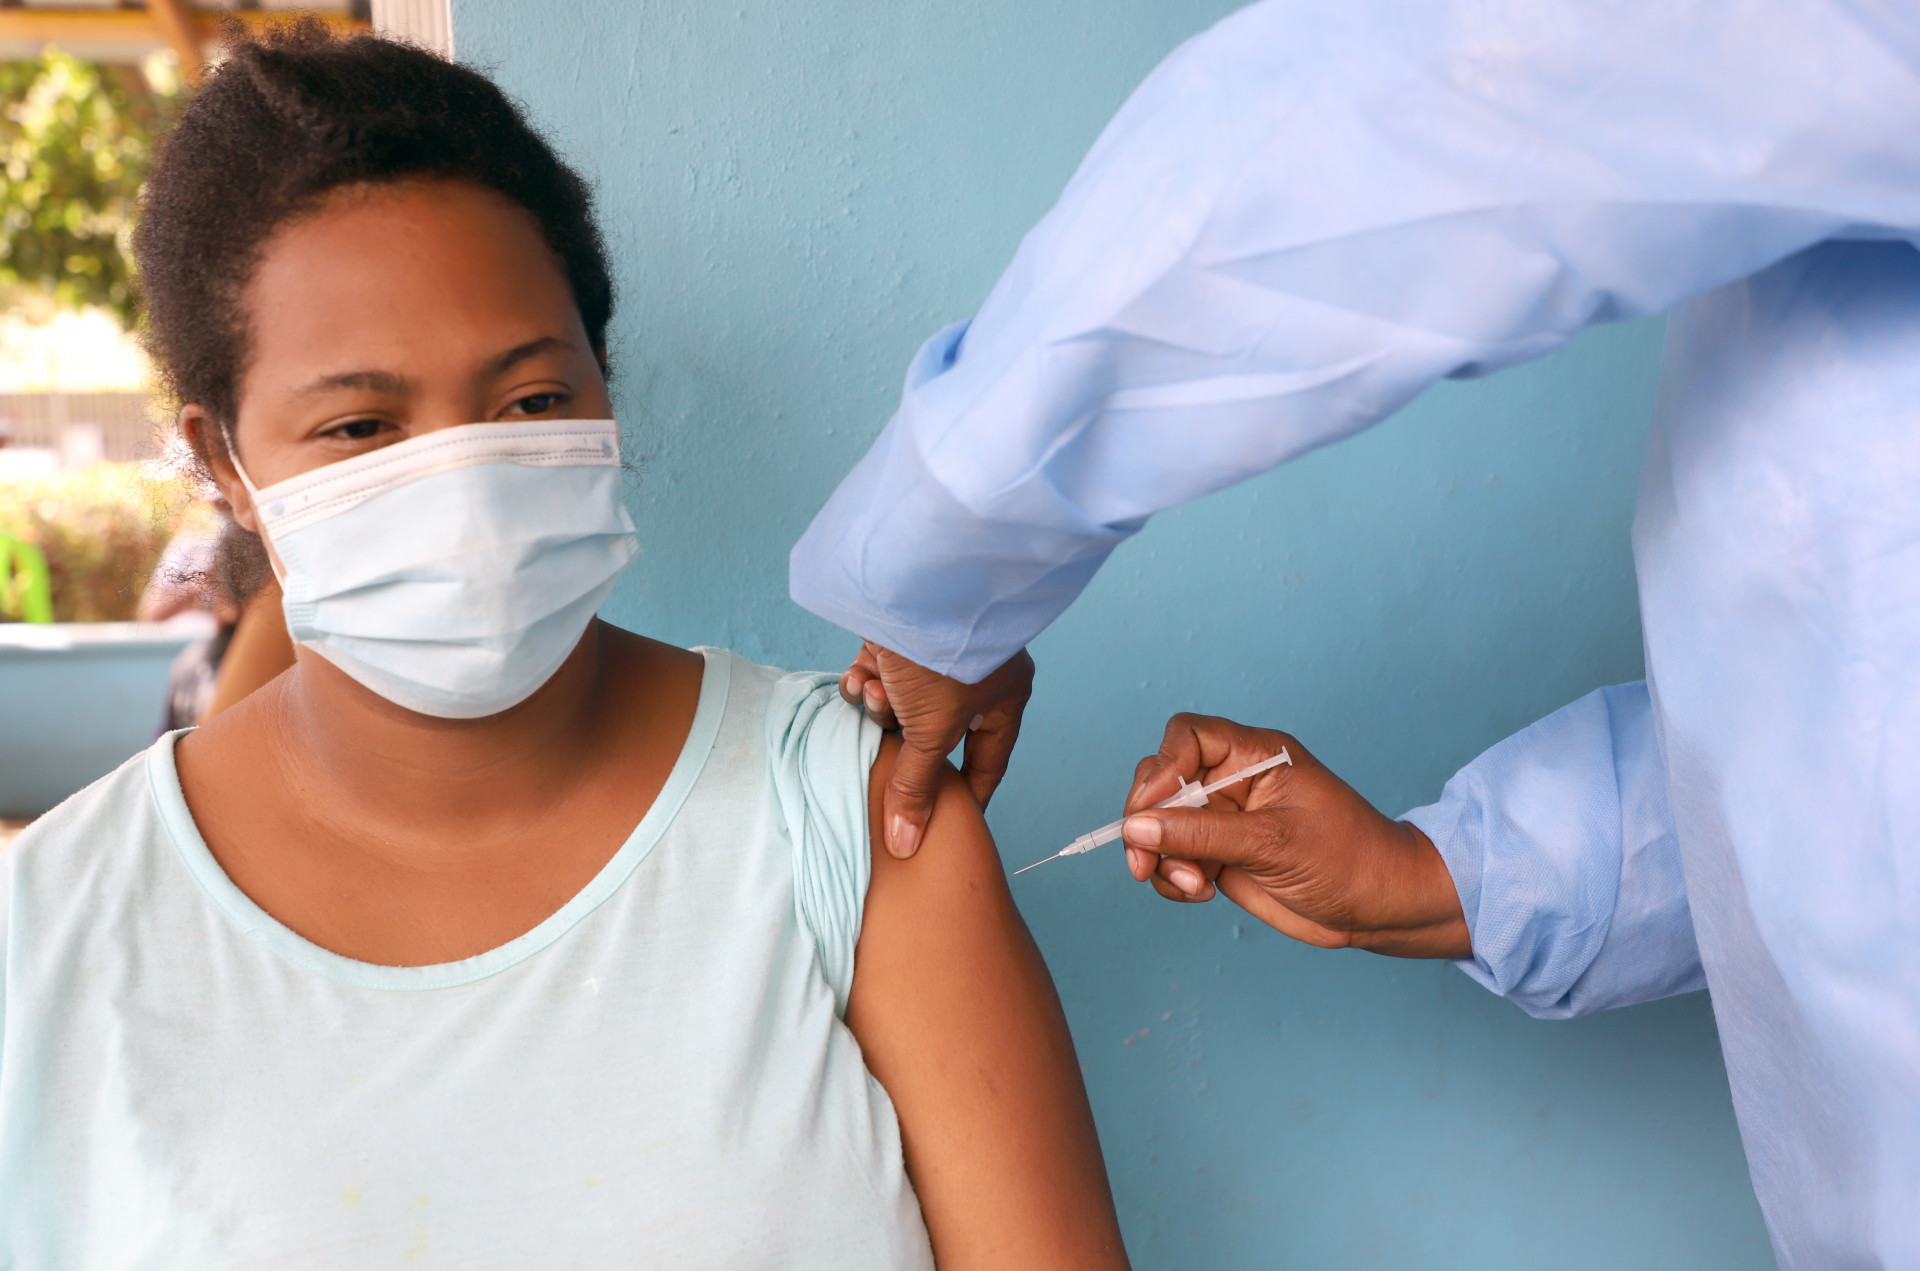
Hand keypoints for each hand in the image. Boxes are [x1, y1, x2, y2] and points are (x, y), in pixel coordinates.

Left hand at [841, 642, 1034, 857]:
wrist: (911, 582)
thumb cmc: (942, 655)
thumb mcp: (931, 730)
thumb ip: (916, 788)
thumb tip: (907, 846)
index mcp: (1004, 697)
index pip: (987, 761)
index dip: (965, 795)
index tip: (944, 826)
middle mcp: (974, 676)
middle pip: (933, 734)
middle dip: (905, 742)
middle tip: (887, 753)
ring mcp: (936, 655)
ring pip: (901, 706)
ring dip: (882, 706)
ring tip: (877, 695)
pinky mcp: (898, 637)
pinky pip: (879, 675)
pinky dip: (866, 680)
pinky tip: (862, 675)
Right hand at [1119, 713, 1469, 958]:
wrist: (1381, 907)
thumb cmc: (1348, 858)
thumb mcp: (1272, 843)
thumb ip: (1201, 834)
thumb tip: (1137, 827)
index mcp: (1255, 756)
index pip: (1188, 736)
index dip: (1162, 767)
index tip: (1149, 811)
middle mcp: (1234, 781)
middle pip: (1163, 781)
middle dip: (1148, 821)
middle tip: (1145, 863)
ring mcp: (1226, 820)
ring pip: (1161, 824)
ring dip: (1160, 857)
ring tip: (1192, 886)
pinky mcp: (1221, 855)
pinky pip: (1173, 858)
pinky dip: (1172, 877)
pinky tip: (1200, 892)